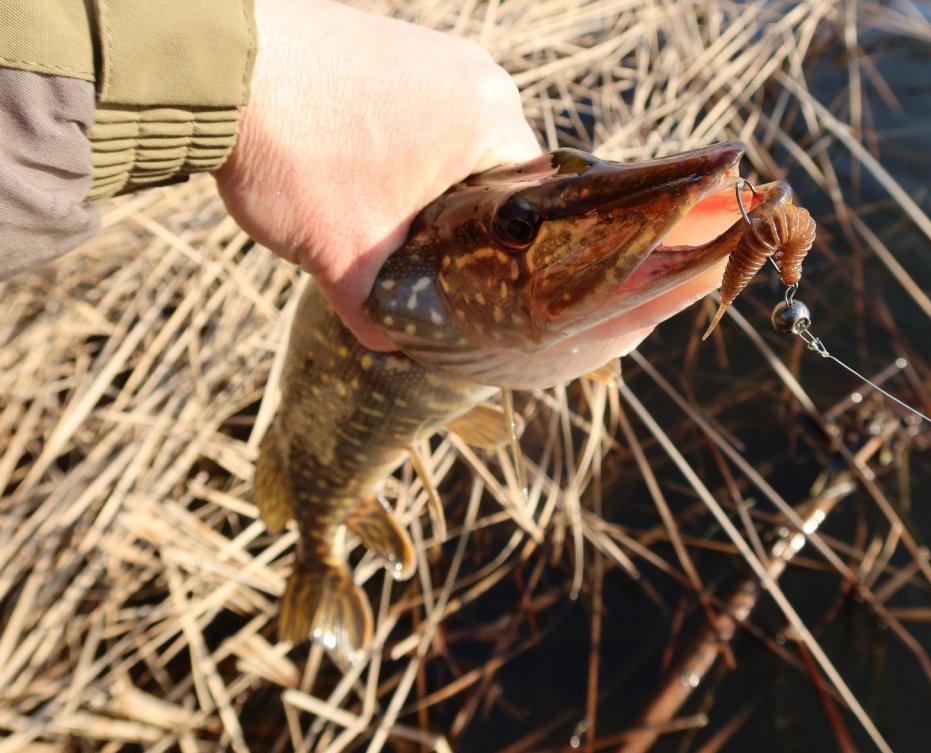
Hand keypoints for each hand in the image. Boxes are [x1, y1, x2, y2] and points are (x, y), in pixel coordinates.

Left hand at [215, 0, 540, 348]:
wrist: (215, 66)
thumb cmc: (294, 154)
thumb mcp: (343, 255)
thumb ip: (376, 312)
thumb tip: (391, 346)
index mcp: (490, 116)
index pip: (528, 199)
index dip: (500, 246)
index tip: (473, 273)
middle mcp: (475, 72)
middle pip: (491, 168)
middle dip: (456, 214)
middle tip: (426, 254)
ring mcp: (433, 49)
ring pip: (452, 136)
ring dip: (425, 177)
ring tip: (385, 212)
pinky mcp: (391, 40)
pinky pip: (417, 105)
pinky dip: (398, 141)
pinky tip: (358, 169)